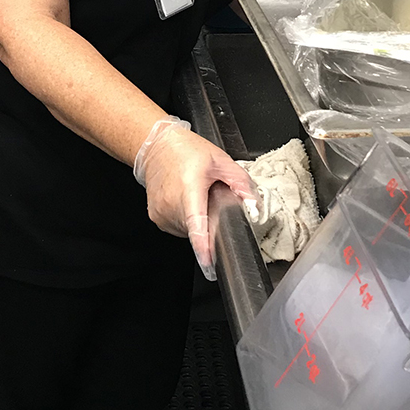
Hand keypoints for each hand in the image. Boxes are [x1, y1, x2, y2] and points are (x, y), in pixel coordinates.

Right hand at [135, 120, 259, 270]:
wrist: (156, 146)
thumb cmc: (185, 151)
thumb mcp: (220, 160)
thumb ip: (241, 183)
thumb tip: (254, 206)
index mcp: (189, 189)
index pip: (196, 224)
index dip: (204, 246)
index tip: (210, 264)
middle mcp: (171, 204)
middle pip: (197, 230)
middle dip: (210, 222)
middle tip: (210, 199)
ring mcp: (161, 213)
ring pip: (187, 231)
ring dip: (198, 222)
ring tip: (196, 197)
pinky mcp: (156, 218)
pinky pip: (177, 228)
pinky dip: (186, 220)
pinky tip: (186, 202)